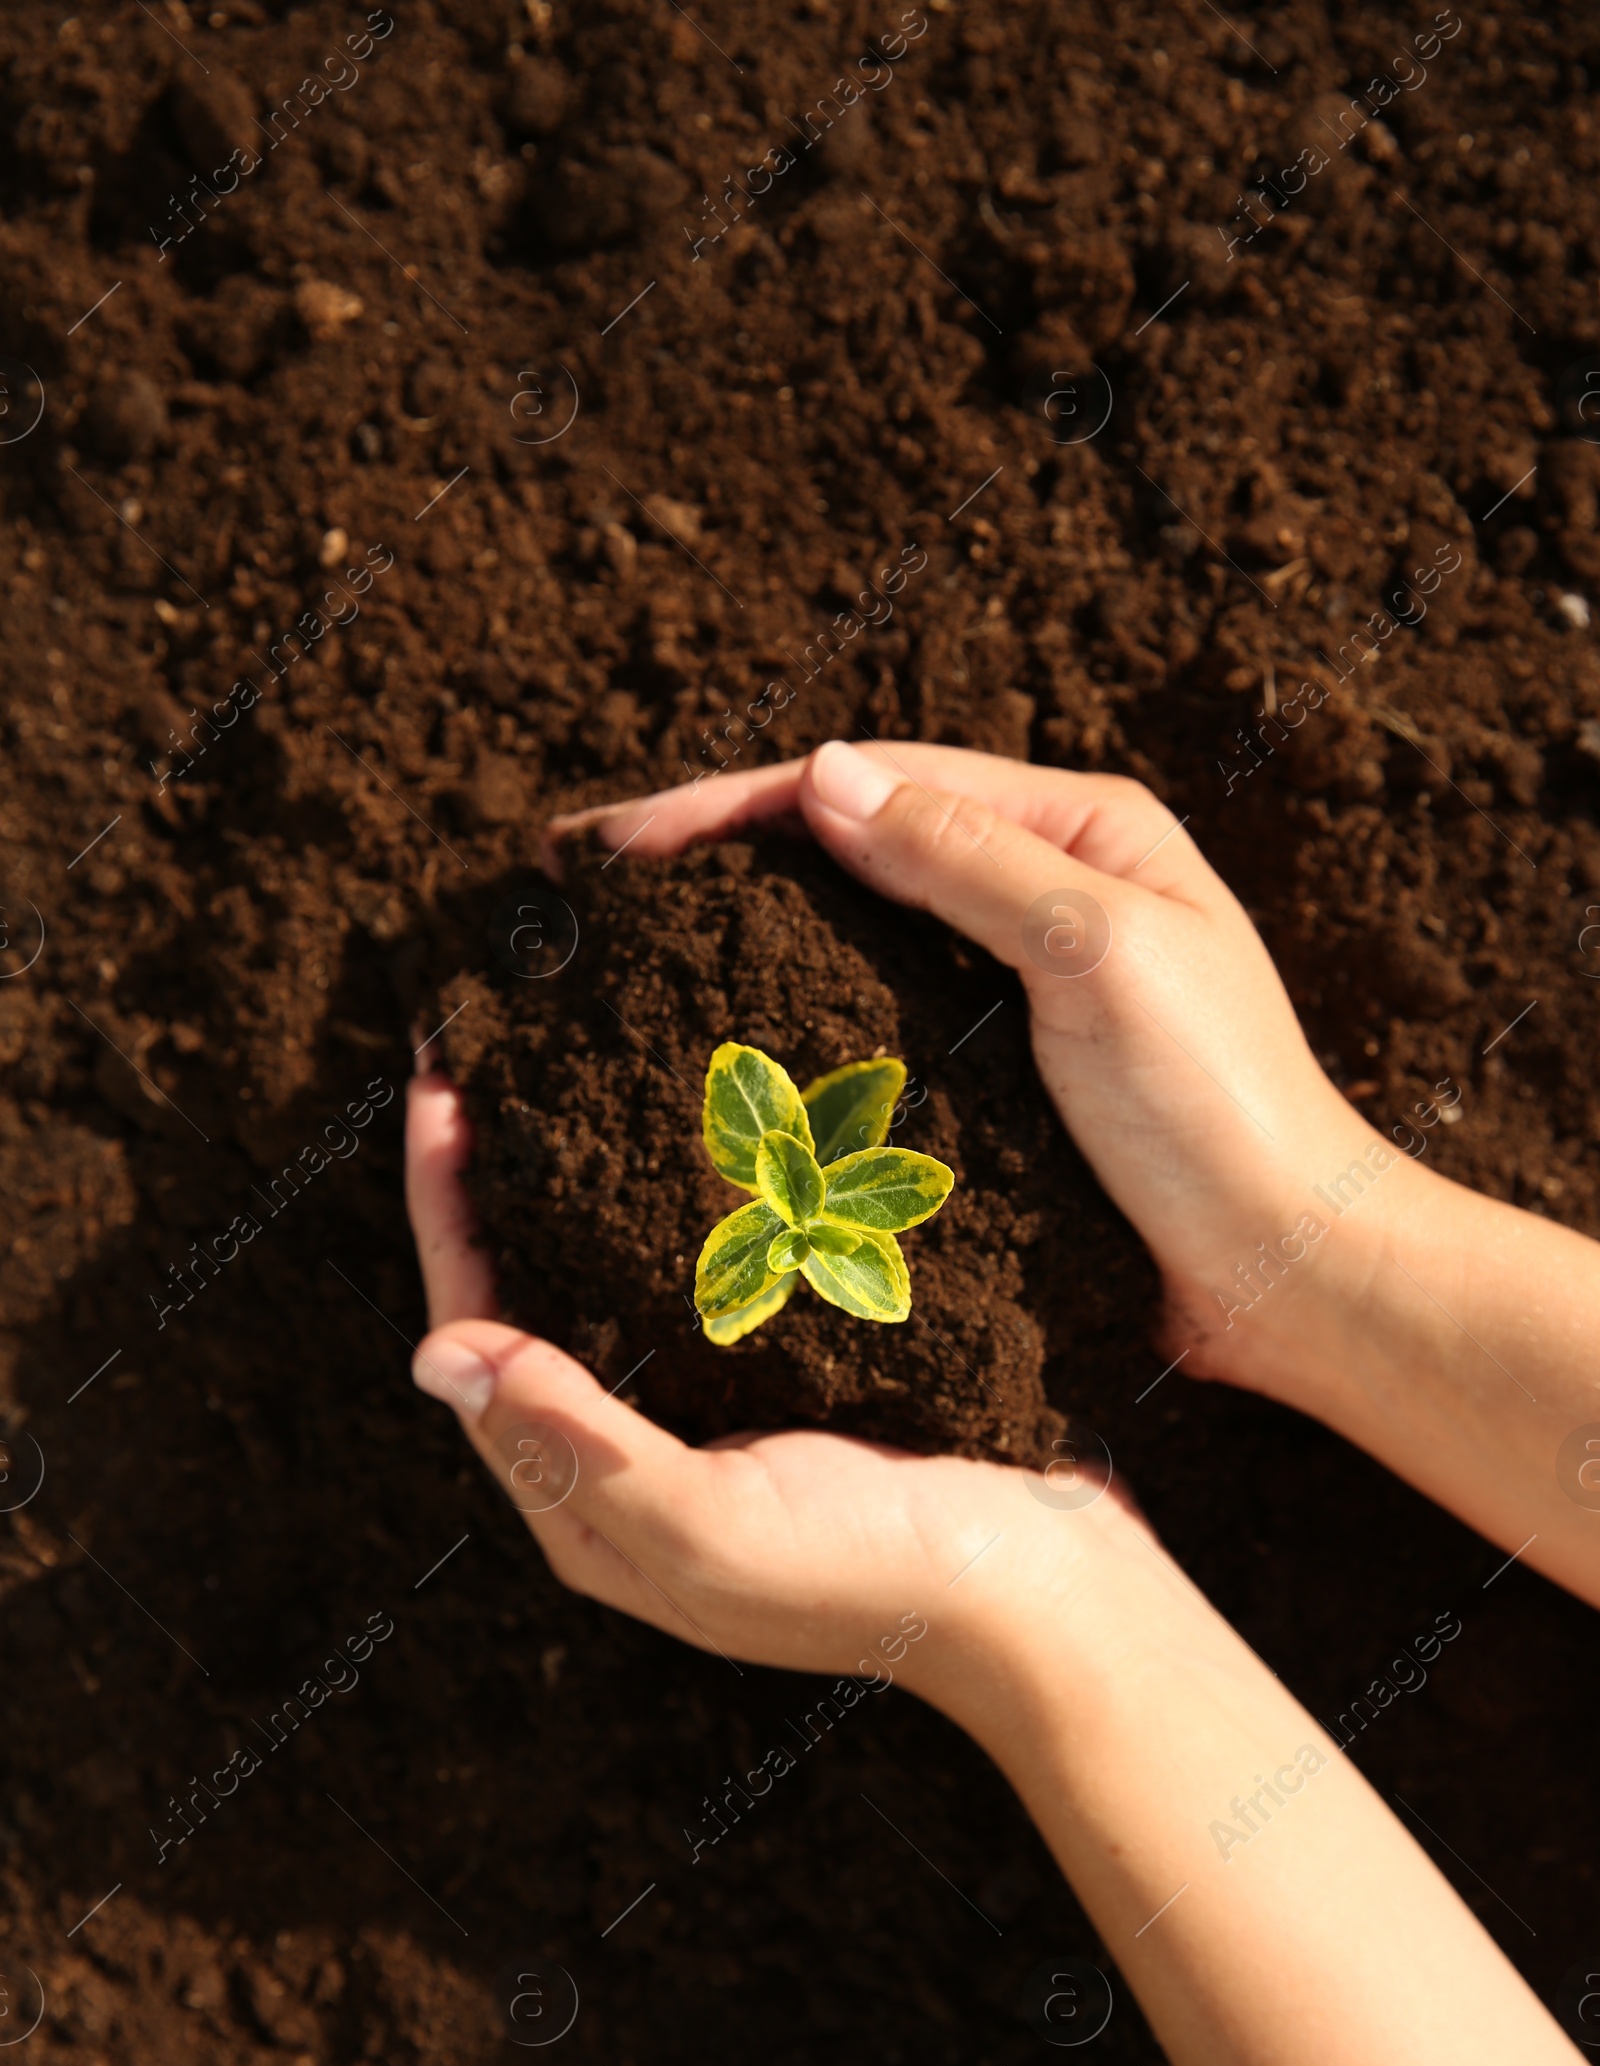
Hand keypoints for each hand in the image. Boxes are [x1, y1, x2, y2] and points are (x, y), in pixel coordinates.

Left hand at [405, 1069, 1184, 1703]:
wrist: (1056, 1596)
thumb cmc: (879, 1575)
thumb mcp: (709, 1526)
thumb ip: (577, 1444)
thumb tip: (439, 1352)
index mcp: (588, 1513)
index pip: (473, 1343)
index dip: (445, 1217)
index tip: (438, 1093)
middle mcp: (632, 1467)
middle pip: (525, 1303)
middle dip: (491, 1186)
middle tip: (480, 1059)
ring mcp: (714, 1423)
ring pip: (607, 1284)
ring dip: (577, 1183)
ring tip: (565, 1071)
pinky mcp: (793, 1387)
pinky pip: (704, 1280)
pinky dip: (679, 1201)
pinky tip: (696, 1130)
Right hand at [547, 739, 1400, 1382]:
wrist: (1285, 1275)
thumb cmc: (1218, 1107)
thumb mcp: (1098, 953)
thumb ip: (965, 860)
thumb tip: (816, 778)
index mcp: (1078, 832)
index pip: (873, 784)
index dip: (733, 804)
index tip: (614, 846)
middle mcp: (1039, 894)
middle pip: (845, 849)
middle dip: (711, 857)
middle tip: (578, 884)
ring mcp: (1011, 992)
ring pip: (845, 935)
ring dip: (734, 936)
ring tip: (612, 957)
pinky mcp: (992, 1085)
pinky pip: (868, 1026)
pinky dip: (784, 1023)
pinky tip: (707, 1051)